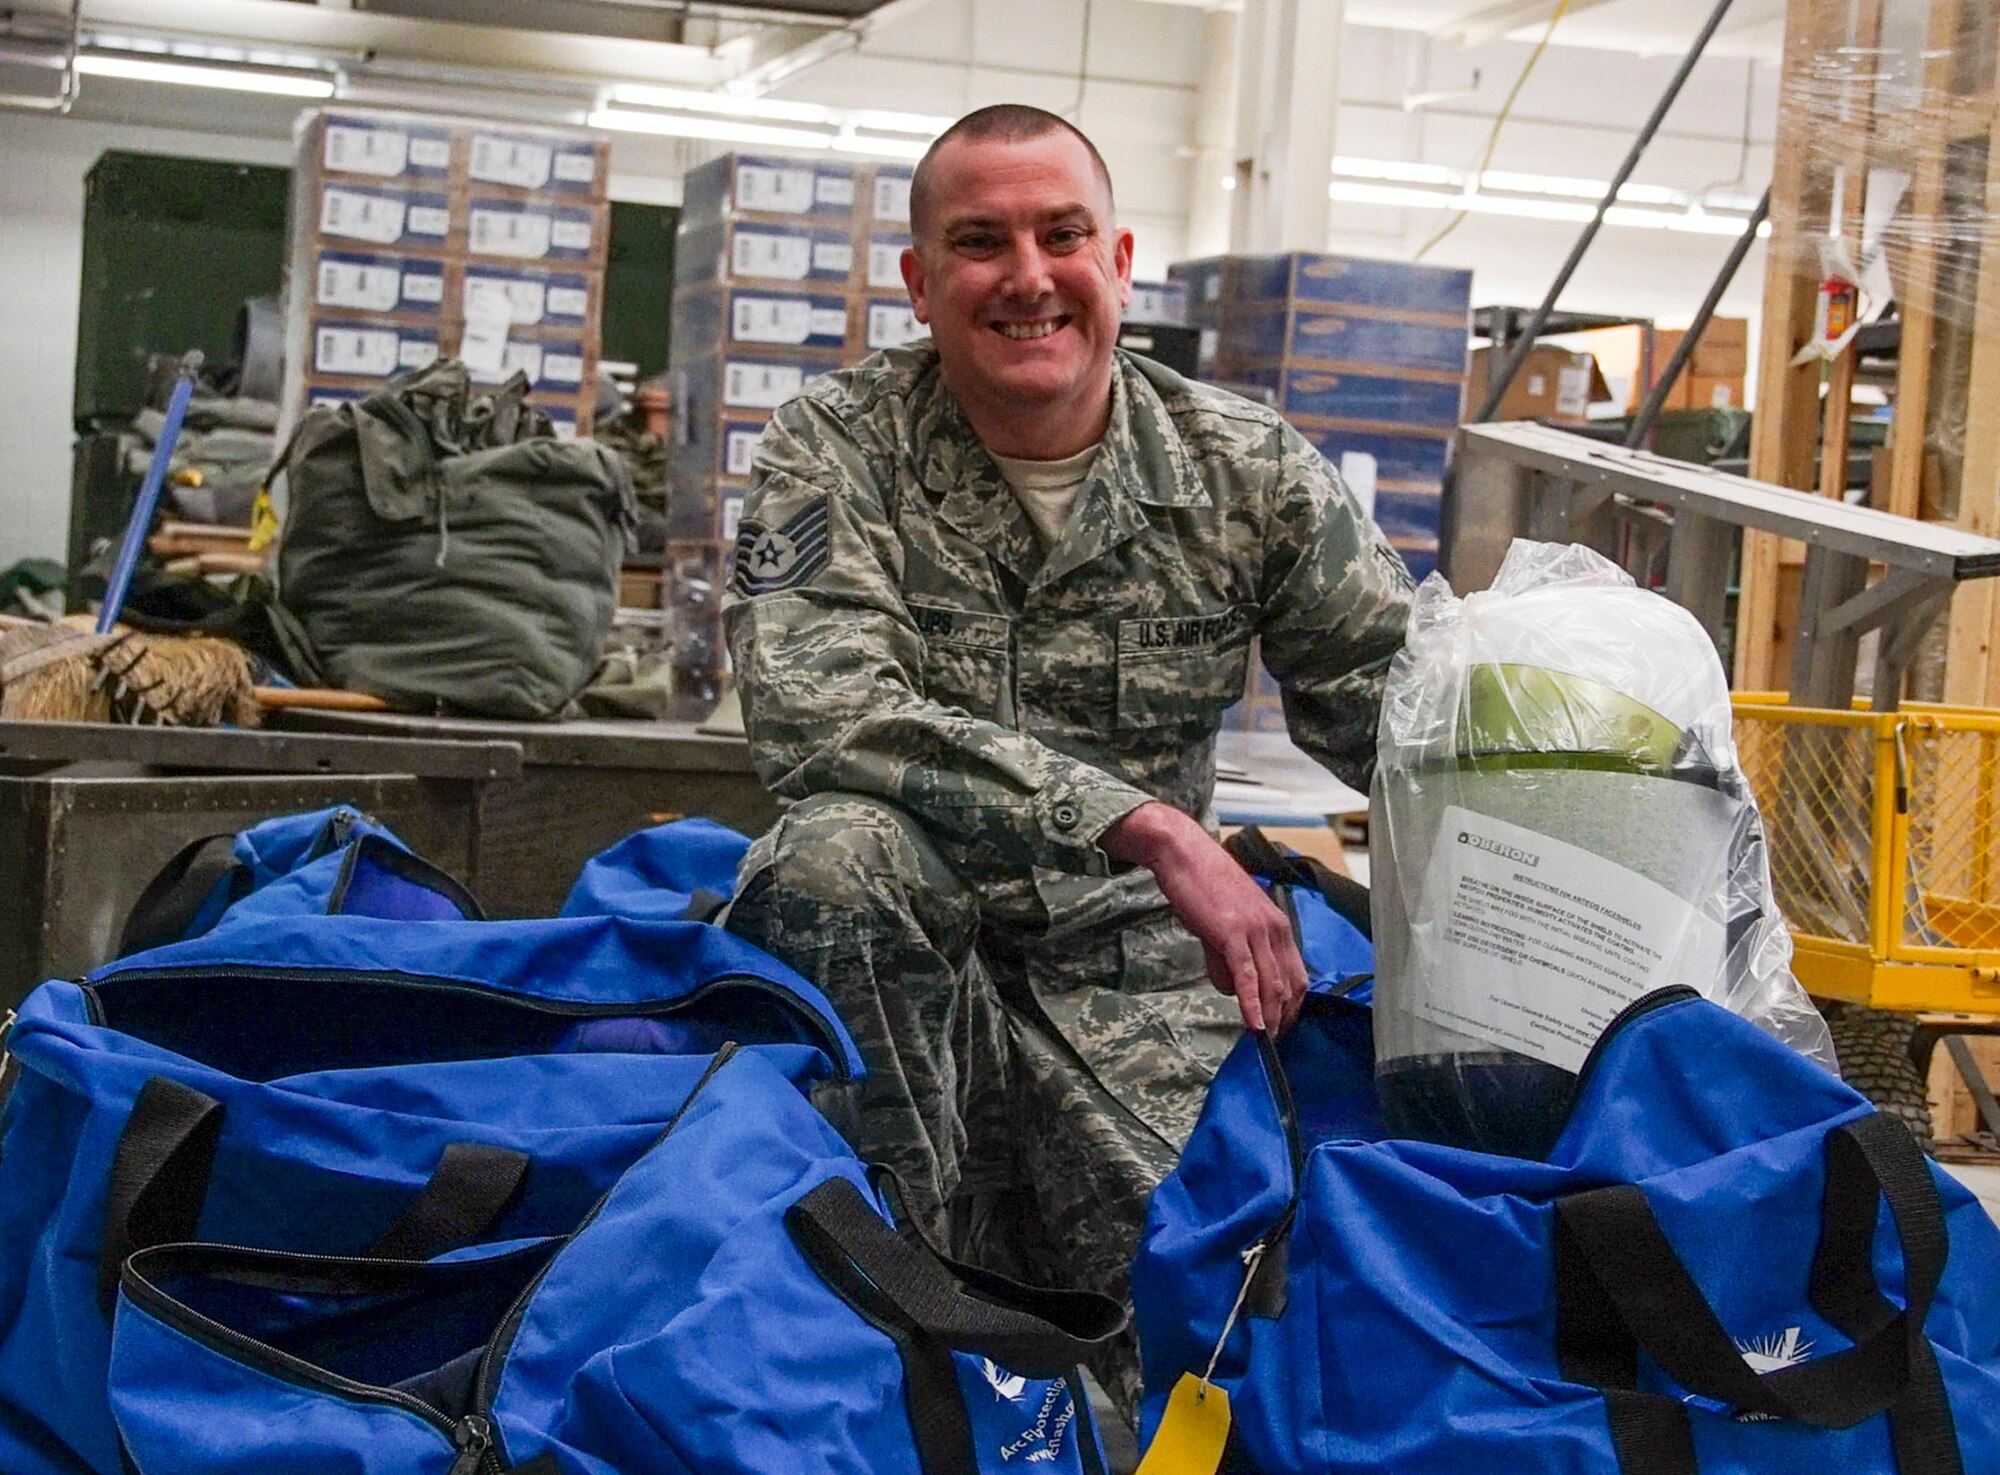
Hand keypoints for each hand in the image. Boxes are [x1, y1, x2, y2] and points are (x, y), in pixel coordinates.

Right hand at [1103, 803, 1307, 1036]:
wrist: (1184, 854)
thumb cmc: (1203, 885)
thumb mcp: (1225, 924)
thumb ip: (1230, 957)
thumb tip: (1230, 987)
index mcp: (1278, 924)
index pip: (1297, 974)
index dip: (1293, 1005)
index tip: (1283, 1025)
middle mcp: (1274, 928)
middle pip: (1289, 984)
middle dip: (1284, 1017)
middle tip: (1275, 1041)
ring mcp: (1255, 930)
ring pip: (1271, 984)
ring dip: (1270, 1017)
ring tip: (1265, 1040)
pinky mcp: (1232, 933)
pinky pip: (1247, 976)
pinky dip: (1252, 1005)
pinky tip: (1253, 1025)